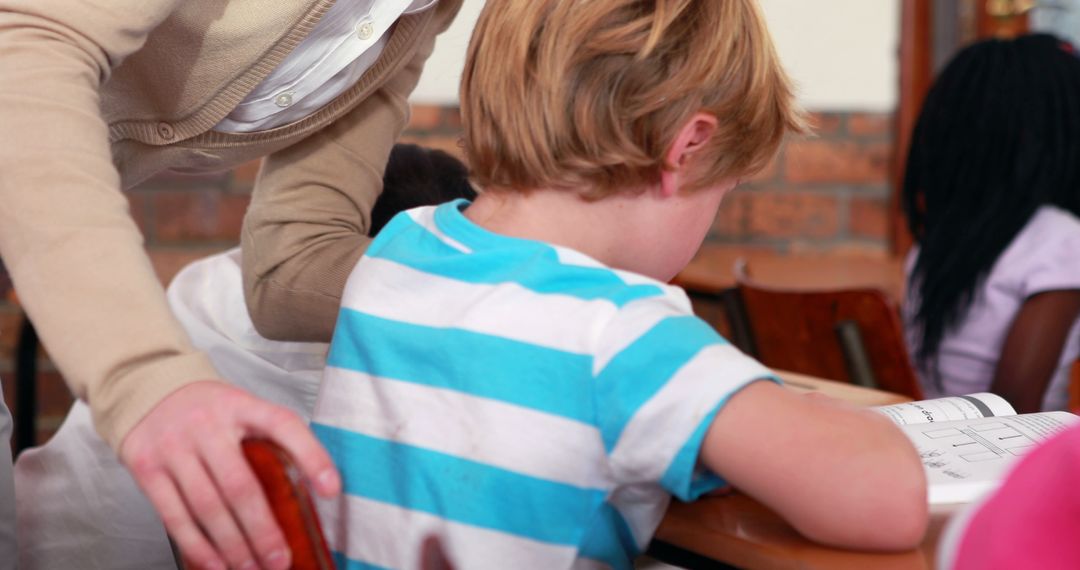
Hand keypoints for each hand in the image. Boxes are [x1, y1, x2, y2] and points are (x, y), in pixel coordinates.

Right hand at [120, 381, 340, 569]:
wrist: (149, 388)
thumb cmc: (209, 410)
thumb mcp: (243, 409)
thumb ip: (270, 441)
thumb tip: (308, 492)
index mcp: (242, 405)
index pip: (284, 425)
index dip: (312, 457)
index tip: (331, 490)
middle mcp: (207, 424)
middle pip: (240, 484)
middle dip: (263, 529)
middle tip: (280, 559)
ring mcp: (174, 446)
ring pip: (207, 506)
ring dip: (233, 545)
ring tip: (252, 568)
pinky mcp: (146, 468)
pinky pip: (174, 516)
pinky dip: (198, 546)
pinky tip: (217, 564)